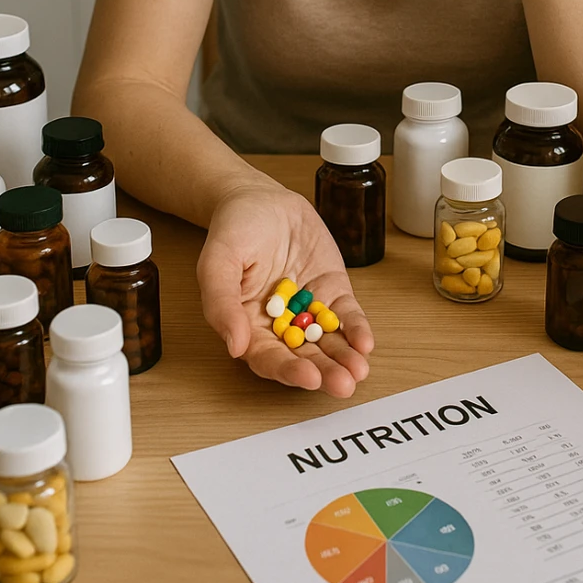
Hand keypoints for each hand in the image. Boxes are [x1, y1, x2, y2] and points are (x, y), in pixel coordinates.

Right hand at [196, 183, 373, 397]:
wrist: (259, 198)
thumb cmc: (233, 231)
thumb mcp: (217, 262)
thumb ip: (222, 303)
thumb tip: (235, 347)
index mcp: (247, 325)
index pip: (268, 357)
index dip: (288, 371)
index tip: (308, 378)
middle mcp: (279, 324)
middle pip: (303, 356)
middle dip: (324, 372)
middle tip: (344, 384)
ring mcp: (307, 308)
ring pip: (328, 341)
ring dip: (344, 358)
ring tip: (359, 371)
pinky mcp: (331, 290)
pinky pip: (345, 315)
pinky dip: (356, 329)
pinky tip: (365, 342)